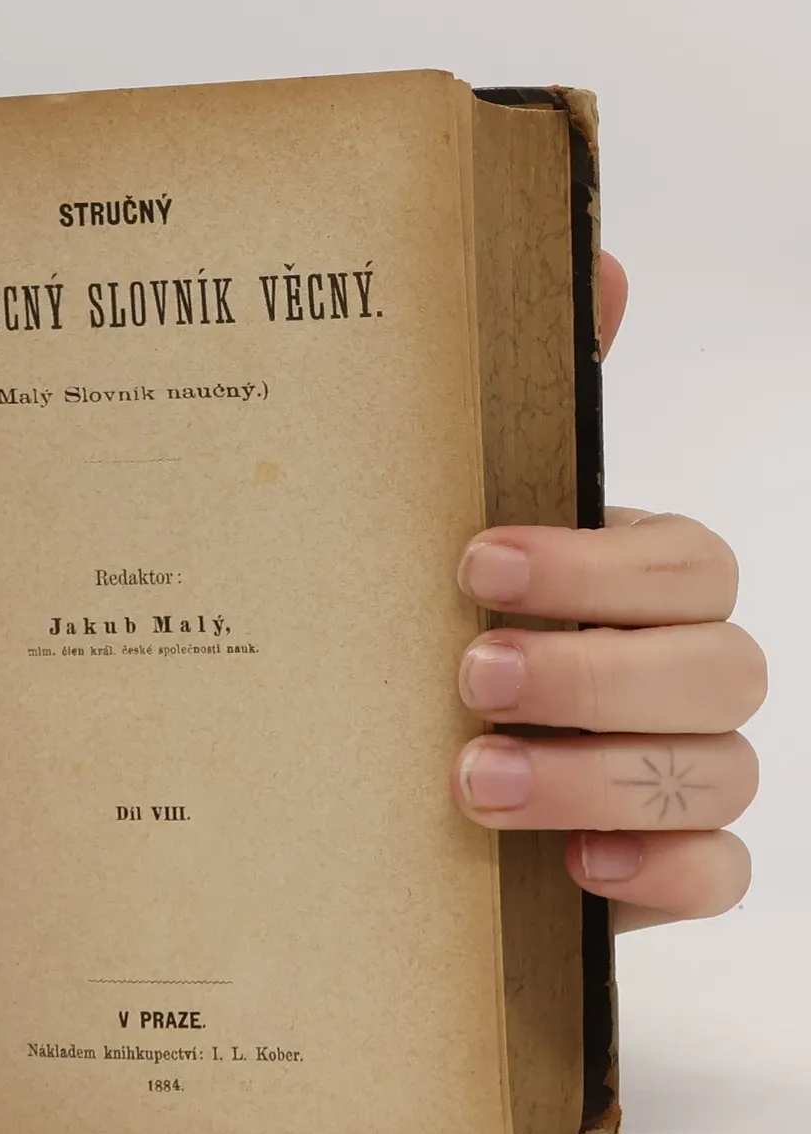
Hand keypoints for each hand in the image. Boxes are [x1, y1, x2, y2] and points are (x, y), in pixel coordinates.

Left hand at [451, 253, 763, 929]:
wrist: (413, 763)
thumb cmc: (457, 624)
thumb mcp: (472, 516)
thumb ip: (539, 399)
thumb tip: (600, 260)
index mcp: (653, 585)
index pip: (688, 564)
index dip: (594, 566)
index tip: (476, 563)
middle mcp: (691, 674)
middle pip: (716, 671)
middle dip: (589, 673)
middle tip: (468, 675)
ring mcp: (692, 772)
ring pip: (718, 773)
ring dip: (593, 774)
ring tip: (470, 777)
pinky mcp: (673, 865)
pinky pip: (720, 873)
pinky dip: (660, 871)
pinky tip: (577, 863)